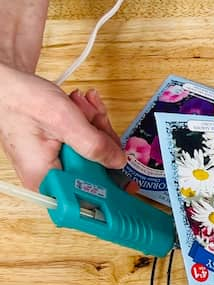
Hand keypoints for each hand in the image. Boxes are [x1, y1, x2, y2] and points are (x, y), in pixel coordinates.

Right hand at [0, 62, 126, 189]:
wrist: (7, 84)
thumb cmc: (22, 100)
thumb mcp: (64, 121)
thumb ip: (94, 145)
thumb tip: (118, 162)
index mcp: (46, 179)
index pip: (86, 199)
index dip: (109, 190)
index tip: (129, 183)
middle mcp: (51, 176)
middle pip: (96, 173)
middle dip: (102, 142)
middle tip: (96, 120)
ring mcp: (58, 163)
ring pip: (95, 155)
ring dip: (96, 127)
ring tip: (83, 107)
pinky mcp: (62, 152)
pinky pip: (87, 144)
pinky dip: (90, 124)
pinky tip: (83, 107)